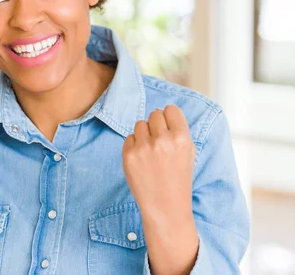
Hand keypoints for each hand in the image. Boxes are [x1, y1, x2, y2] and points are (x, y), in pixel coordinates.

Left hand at [122, 105, 195, 221]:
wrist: (166, 206)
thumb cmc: (178, 178)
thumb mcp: (188, 152)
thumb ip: (177, 130)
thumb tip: (160, 110)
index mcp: (182, 138)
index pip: (170, 109)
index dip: (169, 117)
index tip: (168, 127)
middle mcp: (163, 140)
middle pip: (154, 114)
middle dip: (156, 126)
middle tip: (159, 142)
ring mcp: (144, 148)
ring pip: (139, 124)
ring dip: (144, 134)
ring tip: (151, 152)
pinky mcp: (129, 155)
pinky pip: (129, 138)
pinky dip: (134, 146)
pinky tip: (142, 161)